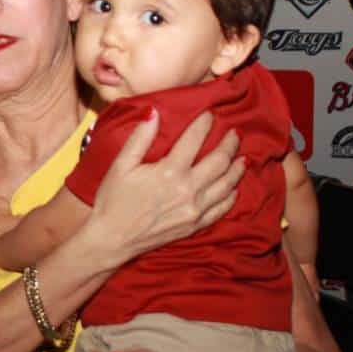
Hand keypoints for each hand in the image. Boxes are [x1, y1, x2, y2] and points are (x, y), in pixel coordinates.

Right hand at [87, 109, 244, 267]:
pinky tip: (233, 188)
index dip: (204, 123)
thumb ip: (140, 137)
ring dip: (236, 168)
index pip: (195, 139)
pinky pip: (222, 208)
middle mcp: (188, 189)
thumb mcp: (121, 165)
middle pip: (219, 161)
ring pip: (227, 184)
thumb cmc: (112, 200)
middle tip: (234, 133)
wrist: (111, 239)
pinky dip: (231, 196)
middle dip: (229, 144)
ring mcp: (194, 209)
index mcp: (169, 171)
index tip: (210, 114)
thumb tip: (154, 111)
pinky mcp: (195, 225)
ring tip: (241, 157)